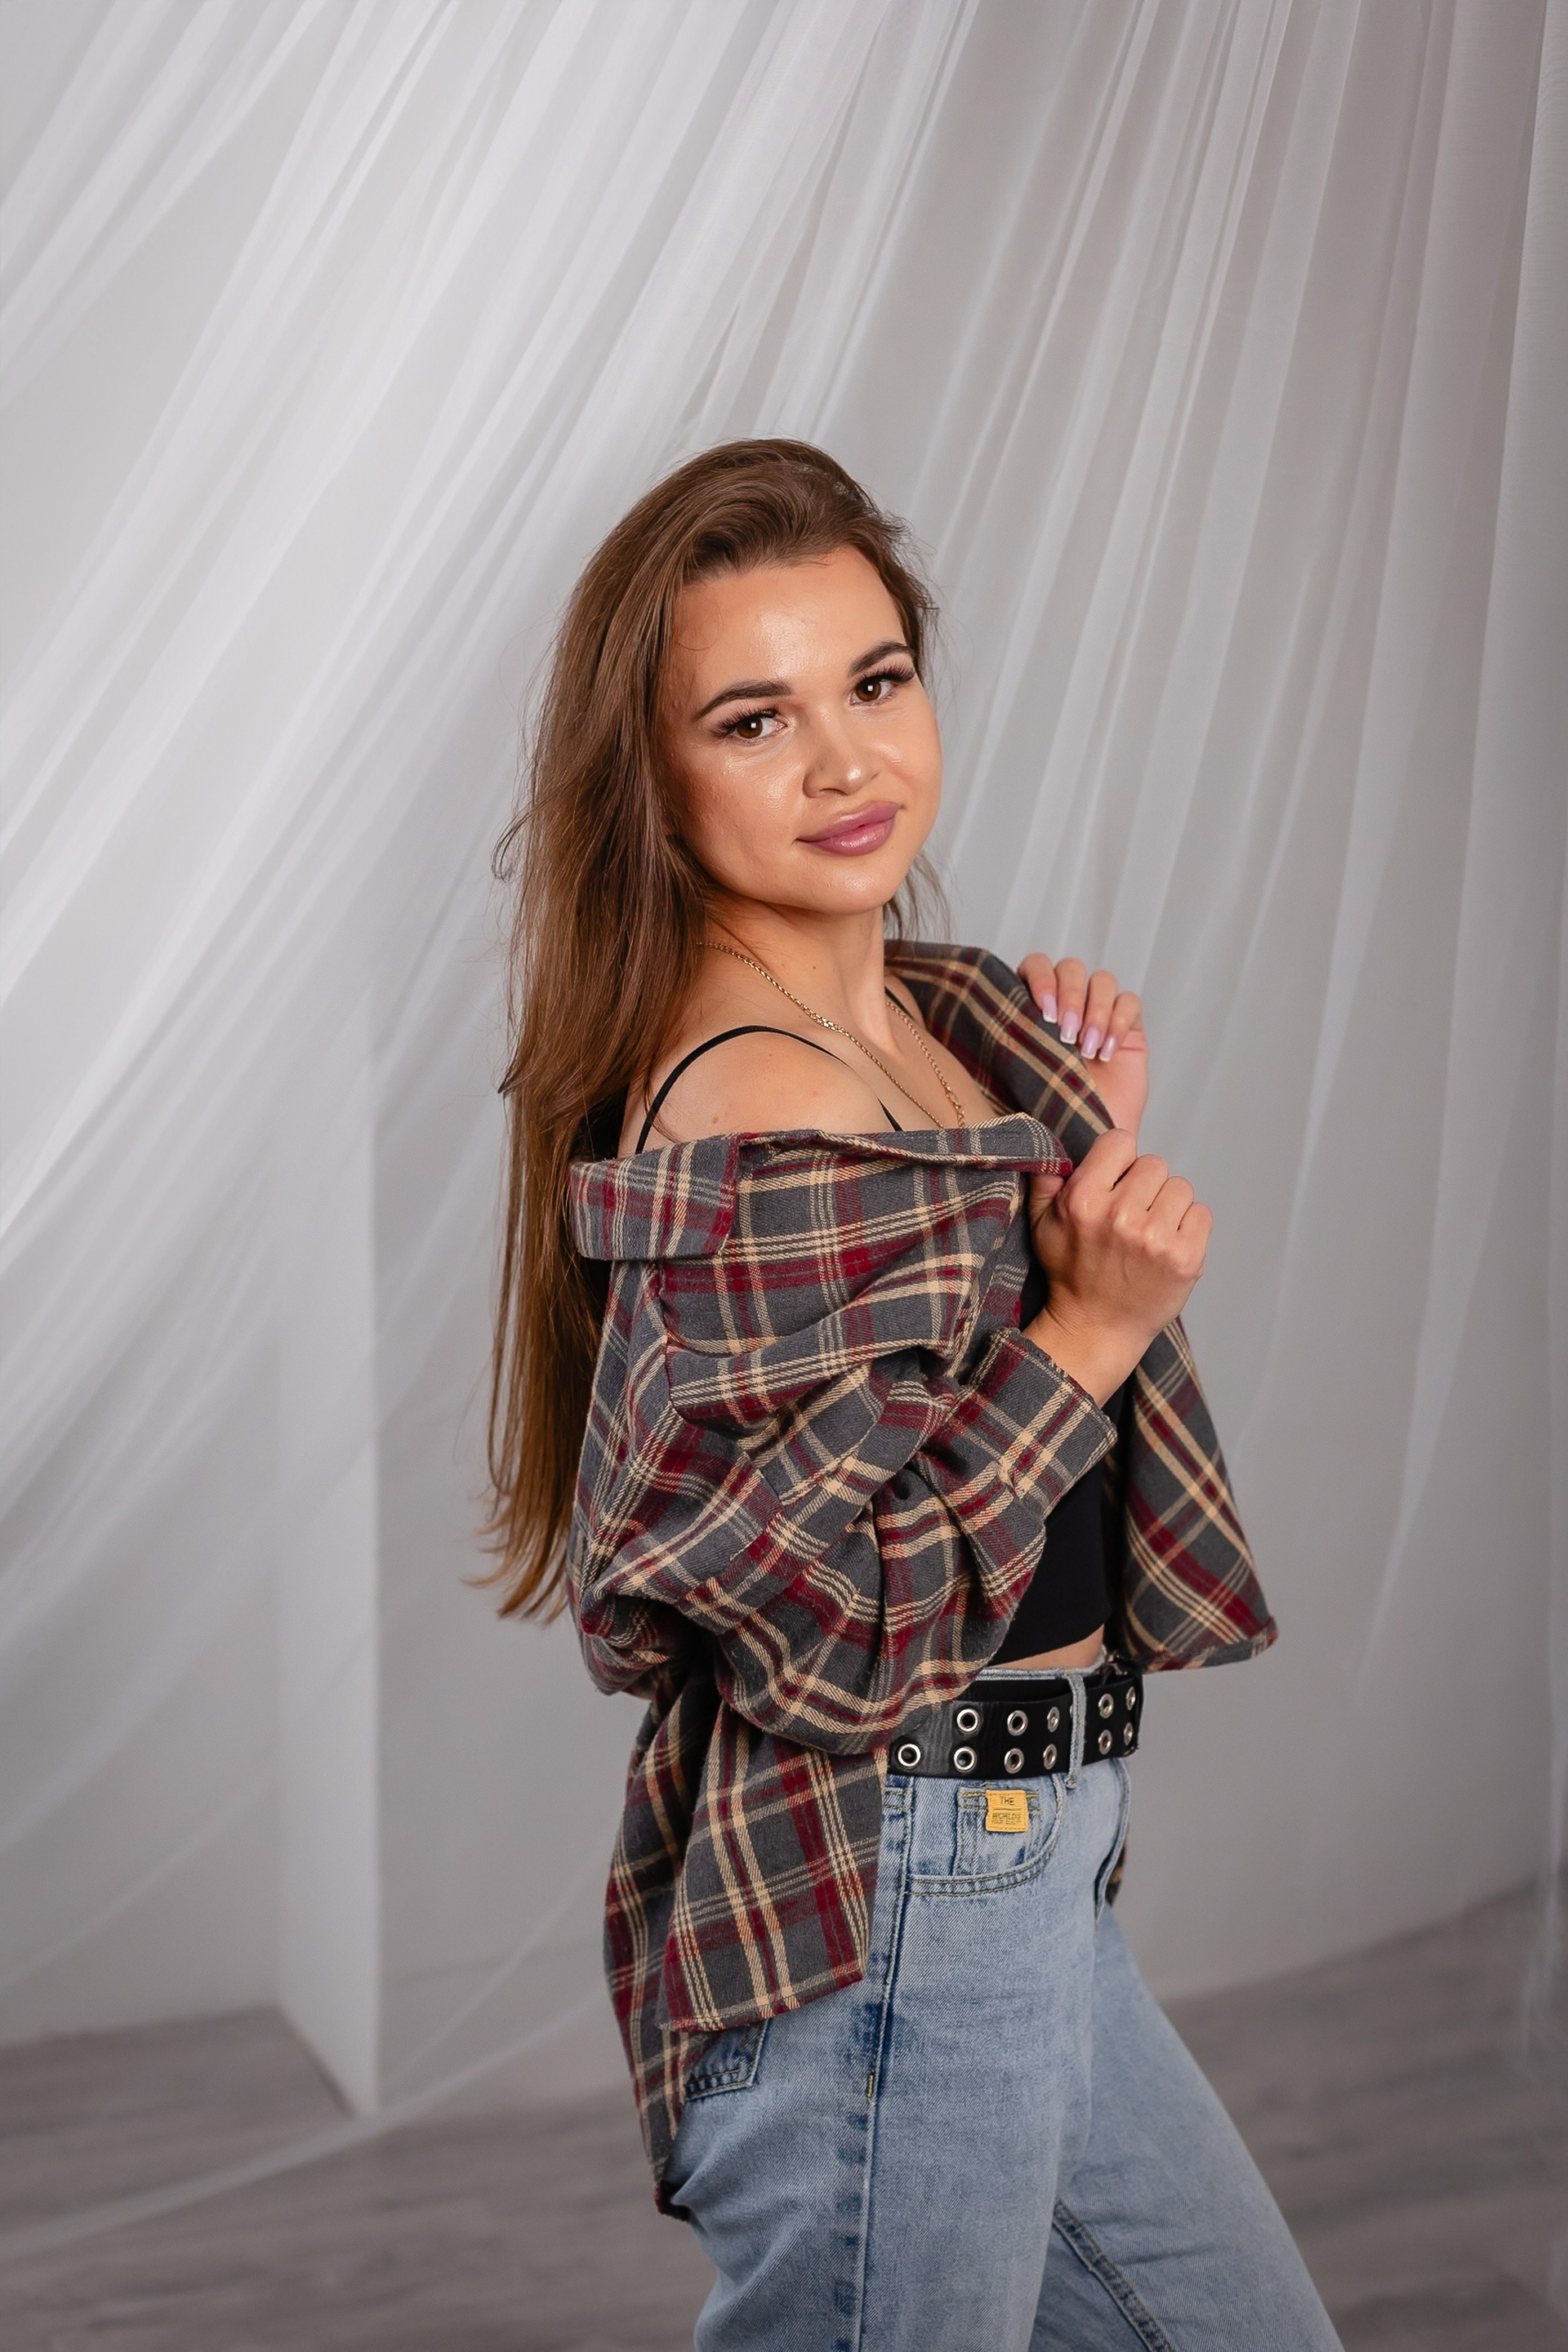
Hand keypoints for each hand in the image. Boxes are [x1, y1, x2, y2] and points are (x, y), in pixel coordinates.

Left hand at [1018, 952, 1147, 1139]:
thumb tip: (983, 1022)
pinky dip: (1119, 1021)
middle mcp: (1066, 1004)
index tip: (1044, 1011)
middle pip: (1071, 967)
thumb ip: (1009, 1044)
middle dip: (1070, 996)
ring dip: (1096, 1011)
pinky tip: (1108, 1051)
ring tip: (1088, 1049)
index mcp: (1034, 1007)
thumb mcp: (1018, 1076)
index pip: (1036, 965)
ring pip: (1103, 980)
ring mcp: (1099, 1013)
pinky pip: (1130, 1002)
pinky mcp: (1128, 1027)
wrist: (1086, 1142)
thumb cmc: (1047, 1113)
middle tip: (1066, 1036)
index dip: (1040, 978)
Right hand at [1024, 1131, 1209, 1403]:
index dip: (1120, 1160)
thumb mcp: (1043, 1226)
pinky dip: (1190, 1227)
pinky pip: (1202, 1214)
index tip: (1116, 1180)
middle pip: (1155, 1164)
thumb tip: (1051, 1147)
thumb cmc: (1071, 1273)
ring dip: (1169, 1206)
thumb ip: (1044, 1181)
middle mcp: (1120, 1215)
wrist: (1096, 1328)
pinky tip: (1168, 1245)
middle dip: (1145, 1185)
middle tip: (1133, 1214)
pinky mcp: (1186, 1257)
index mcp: (1083, 1200)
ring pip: (1181, 1187)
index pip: (1121, 1142)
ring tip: (1150, 1232)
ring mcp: (1156, 1238)